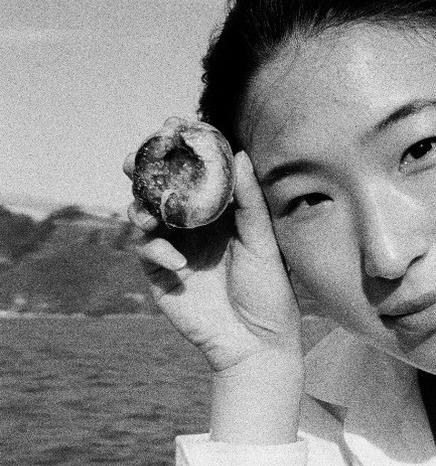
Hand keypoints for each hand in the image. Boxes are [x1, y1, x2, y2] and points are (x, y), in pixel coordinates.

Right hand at [124, 148, 301, 373]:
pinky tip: (178, 262)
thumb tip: (239, 154)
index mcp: (220, 213)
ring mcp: (173, 247)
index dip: (181, 148)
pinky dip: (156, 249)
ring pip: (143, 214)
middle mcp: (193, 226)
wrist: (256, 342)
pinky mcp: (159, 274)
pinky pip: (146, 250)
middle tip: (136, 158)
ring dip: (140, 206)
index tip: (172, 123)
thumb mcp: (263, 242)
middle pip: (160, 189)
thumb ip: (249, 201)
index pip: (194, 173)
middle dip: (144, 170)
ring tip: (148, 211)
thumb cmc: (268, 292)